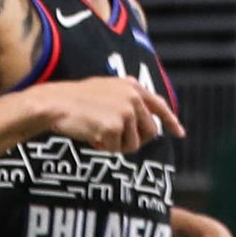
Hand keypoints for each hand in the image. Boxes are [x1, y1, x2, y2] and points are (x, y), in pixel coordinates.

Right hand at [19, 73, 185, 151]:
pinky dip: (104, 148)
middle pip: (150, 131)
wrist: (55, 104)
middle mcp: (133, 98)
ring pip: (133, 144)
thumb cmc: (76, 100)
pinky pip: (115, 149)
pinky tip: (91, 136)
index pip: (159, 105)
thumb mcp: (107, 90)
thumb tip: (146, 124)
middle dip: (135, 140)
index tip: (180, 133)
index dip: (171, 121)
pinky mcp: (115, 127)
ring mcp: (126, 112)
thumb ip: (127, 101)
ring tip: (98, 132)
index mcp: (132, 87)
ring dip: (116, 145)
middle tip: (114, 139)